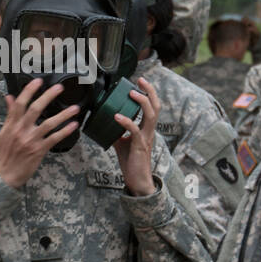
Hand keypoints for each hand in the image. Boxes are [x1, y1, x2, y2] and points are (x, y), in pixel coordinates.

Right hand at [0, 78, 78, 188]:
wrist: (4, 174)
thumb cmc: (4, 153)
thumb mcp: (4, 132)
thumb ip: (9, 114)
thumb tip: (9, 97)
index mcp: (11, 124)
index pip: (20, 103)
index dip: (29, 91)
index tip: (38, 81)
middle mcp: (21, 130)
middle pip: (35, 109)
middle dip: (48, 96)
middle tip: (59, 88)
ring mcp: (31, 140)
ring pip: (48, 123)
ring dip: (63, 115)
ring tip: (74, 108)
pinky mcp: (39, 150)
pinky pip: (54, 138)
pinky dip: (64, 131)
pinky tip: (73, 125)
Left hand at [112, 77, 157, 195]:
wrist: (137, 180)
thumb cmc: (131, 162)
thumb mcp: (122, 143)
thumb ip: (117, 132)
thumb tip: (104, 122)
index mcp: (147, 129)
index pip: (153, 107)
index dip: (149, 93)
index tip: (140, 82)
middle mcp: (149, 131)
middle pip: (156, 107)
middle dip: (150, 92)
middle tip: (140, 80)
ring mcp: (145, 138)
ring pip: (151, 116)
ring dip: (142, 102)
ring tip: (131, 93)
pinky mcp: (139, 146)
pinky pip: (134, 131)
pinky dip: (126, 122)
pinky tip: (117, 116)